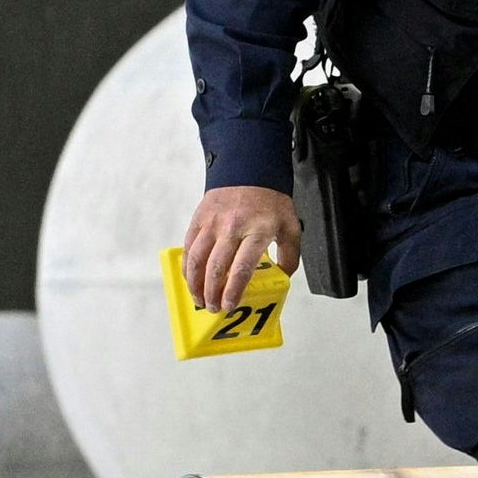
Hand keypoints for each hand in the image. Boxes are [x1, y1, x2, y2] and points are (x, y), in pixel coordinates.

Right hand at [182, 185, 301, 312]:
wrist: (250, 170)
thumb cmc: (271, 202)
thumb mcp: (290, 227)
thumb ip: (289, 256)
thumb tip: (281, 279)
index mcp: (257, 231)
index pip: (242, 267)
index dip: (233, 290)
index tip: (230, 305)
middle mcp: (232, 227)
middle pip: (216, 267)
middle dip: (212, 293)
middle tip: (214, 308)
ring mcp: (213, 223)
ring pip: (197, 259)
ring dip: (195, 283)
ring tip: (199, 299)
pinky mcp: (200, 218)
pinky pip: (188, 246)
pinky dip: (187, 266)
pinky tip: (191, 279)